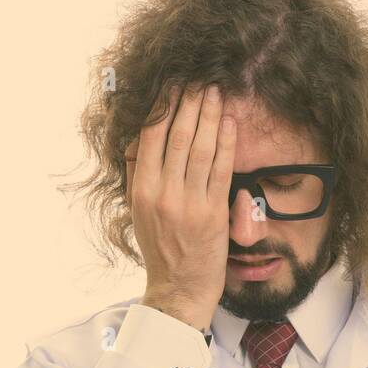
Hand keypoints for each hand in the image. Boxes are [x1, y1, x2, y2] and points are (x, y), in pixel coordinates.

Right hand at [125, 82, 235, 330]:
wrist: (178, 289)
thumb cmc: (161, 249)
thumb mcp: (139, 212)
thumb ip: (139, 175)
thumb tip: (140, 139)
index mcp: (142, 190)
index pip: (151, 137)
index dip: (162, 106)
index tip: (172, 83)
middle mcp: (163, 193)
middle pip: (177, 136)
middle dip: (189, 103)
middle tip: (199, 78)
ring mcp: (189, 203)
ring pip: (199, 148)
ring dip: (209, 115)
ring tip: (215, 91)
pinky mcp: (213, 213)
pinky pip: (220, 170)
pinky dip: (226, 143)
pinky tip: (229, 122)